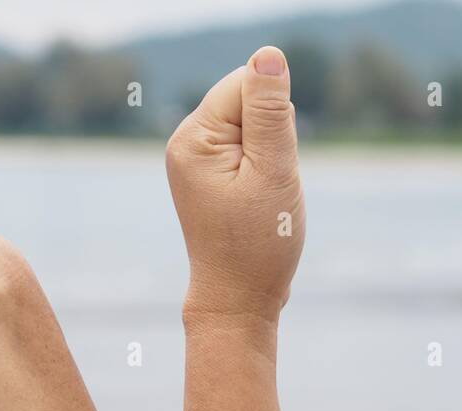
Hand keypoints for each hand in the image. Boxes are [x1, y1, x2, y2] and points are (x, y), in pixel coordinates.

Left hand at [166, 46, 304, 323]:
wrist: (239, 302)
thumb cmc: (259, 245)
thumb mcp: (274, 173)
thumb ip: (272, 112)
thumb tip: (268, 56)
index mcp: (193, 139)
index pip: (247, 85)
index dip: (276, 123)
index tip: (270, 170)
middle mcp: (185, 142)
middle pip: (249, 102)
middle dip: (274, 139)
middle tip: (268, 189)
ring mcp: (195, 159)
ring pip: (254, 127)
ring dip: (272, 157)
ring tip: (263, 199)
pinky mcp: (210, 174)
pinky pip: (250, 149)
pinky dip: (265, 170)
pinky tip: (258, 202)